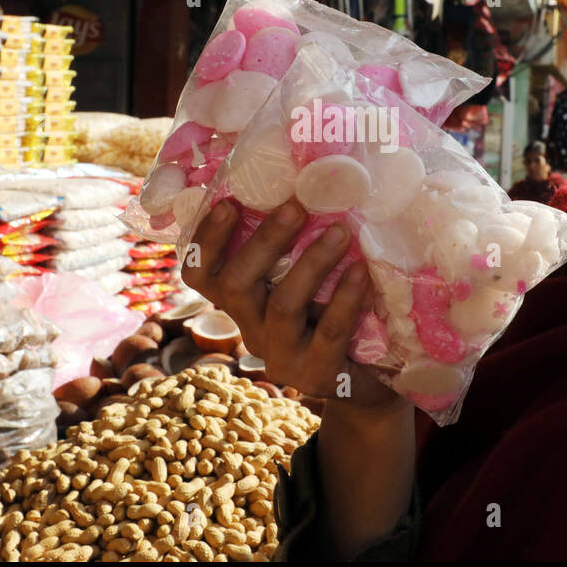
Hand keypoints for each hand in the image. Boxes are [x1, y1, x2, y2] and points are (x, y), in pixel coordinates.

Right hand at [181, 199, 408, 418]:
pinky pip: (328, 332)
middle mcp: (251, 331)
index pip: (201, 276)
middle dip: (265, 241)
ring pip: (282, 306)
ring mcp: (282, 358)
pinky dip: (345, 297)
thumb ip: (295, 250)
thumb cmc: (333, 316)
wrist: (366, 385)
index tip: (229, 202)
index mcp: (242, 305)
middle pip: (235, 287)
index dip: (207, 241)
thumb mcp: (306, 284)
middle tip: (297, 205)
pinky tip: (360, 271)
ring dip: (311, 262)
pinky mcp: (317, 376)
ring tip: (341, 231)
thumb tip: (310, 181)